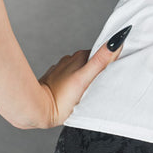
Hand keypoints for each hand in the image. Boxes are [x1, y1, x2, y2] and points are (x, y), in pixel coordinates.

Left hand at [14, 27, 131, 128]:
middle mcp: (69, 61)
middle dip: (98, 70)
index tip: (116, 68)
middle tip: (105, 83)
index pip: (100, 53)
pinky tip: (77, 94)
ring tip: (91, 90)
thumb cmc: (59, 98)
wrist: (37, 109)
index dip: (109, 60)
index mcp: (79, 57)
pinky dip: (76, 84)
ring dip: (87, 77)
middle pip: (91, 62)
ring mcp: (61, 71)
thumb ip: (100, 61)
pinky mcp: (56, 81)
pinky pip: (70, 79)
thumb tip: (115, 42)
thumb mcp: (84, 79)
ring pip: (80, 70)